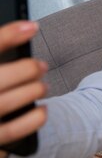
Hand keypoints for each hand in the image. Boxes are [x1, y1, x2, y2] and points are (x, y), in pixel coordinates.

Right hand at [0, 21, 47, 157]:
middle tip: (41, 66)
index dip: (8, 35)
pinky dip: (34, 118)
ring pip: (5, 102)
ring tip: (43, 85)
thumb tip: (26, 28)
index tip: (32, 26)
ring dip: (33, 90)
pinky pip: (13, 131)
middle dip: (26, 69)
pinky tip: (43, 110)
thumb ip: (1, 53)